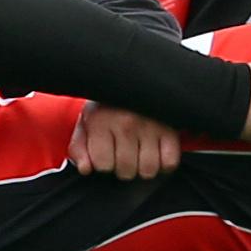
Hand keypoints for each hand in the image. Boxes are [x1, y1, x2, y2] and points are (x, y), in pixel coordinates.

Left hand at [70, 105, 184, 178]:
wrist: (140, 80)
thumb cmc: (110, 105)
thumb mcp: (87, 120)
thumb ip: (80, 146)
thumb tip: (86, 169)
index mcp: (101, 121)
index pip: (102, 165)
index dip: (104, 163)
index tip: (108, 153)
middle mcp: (126, 124)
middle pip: (126, 170)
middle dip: (124, 167)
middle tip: (126, 152)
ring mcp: (150, 127)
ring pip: (147, 170)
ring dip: (144, 167)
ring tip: (141, 154)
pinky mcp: (171, 130)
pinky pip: (169, 163)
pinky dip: (164, 163)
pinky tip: (157, 152)